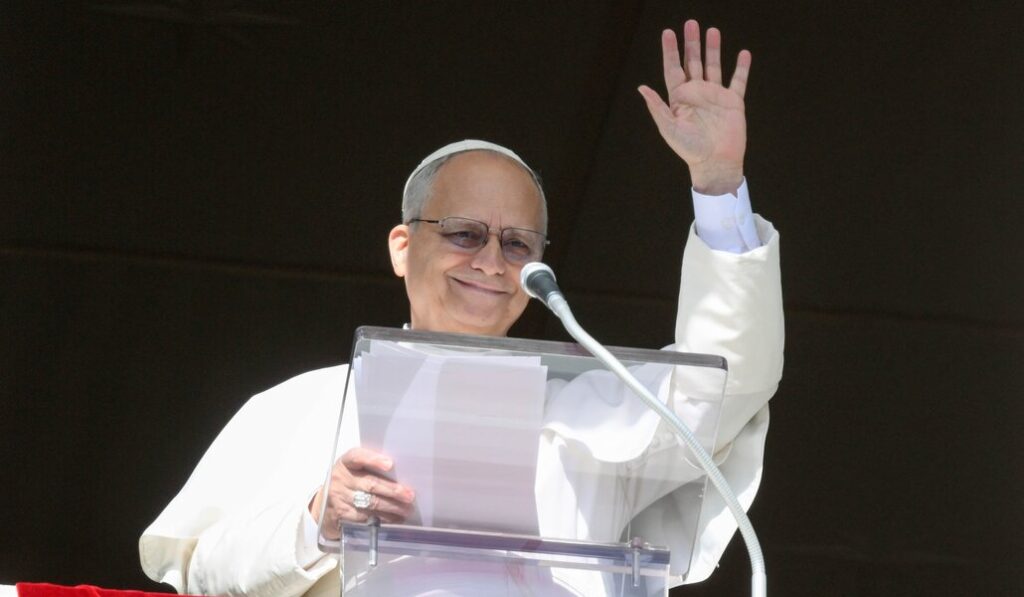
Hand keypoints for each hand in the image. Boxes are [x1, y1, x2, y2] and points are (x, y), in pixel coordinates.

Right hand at [309, 447, 415, 538]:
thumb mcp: (353, 469)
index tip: (390, 464)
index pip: (357, 457)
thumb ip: (370, 468)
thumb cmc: (347, 482)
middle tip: (409, 495)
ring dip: (391, 507)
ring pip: (370, 503)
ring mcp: (339, 497)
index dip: (373, 460)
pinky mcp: (342, 514)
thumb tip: (400, 473)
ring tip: (406, 509)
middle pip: (370, 484)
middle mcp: (340, 478)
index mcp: (345, 462)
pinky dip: (383, 518)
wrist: (325, 504)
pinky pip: (366, 517)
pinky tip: (394, 518)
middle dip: (392, 490)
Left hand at [639, 19, 750, 194]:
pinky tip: (743, 54)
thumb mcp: (669, 128)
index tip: (668, 33)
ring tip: (712, 31)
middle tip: (691, 23)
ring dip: (713, 49)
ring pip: (714, 66)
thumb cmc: (690, 150)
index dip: (670, 51)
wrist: (716, 163)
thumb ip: (657, 107)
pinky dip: (741, 68)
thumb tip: (641, 88)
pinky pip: (738, 81)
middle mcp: (697, 94)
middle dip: (691, 43)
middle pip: (693, 62)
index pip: (673, 69)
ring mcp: (715, 96)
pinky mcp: (733, 103)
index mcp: (679, 99)